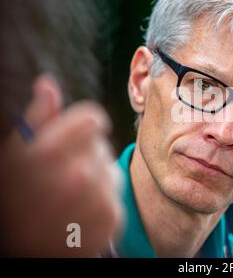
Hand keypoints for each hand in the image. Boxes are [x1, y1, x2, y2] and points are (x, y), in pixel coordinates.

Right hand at [0, 75, 122, 256]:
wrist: (26, 253)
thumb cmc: (15, 201)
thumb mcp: (14, 155)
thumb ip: (37, 118)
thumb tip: (47, 84)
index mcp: (50, 154)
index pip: (92, 118)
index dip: (85, 123)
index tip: (79, 133)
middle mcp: (78, 174)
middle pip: (100, 143)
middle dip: (84, 151)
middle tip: (61, 173)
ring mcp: (98, 198)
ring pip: (109, 167)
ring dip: (95, 175)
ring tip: (70, 195)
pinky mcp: (112, 218)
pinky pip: (115, 192)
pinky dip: (102, 198)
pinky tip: (81, 210)